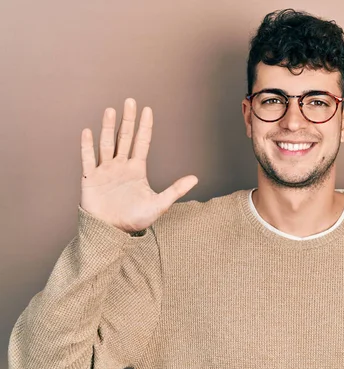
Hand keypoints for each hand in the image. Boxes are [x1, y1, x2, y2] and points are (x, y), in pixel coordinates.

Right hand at [80, 98, 197, 233]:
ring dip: (108, 128)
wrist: (113, 232)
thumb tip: (196, 178)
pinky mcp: (91, 179)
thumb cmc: (135, 219)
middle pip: (124, 138)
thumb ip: (176, 190)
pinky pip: (88, 159)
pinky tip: (88, 132)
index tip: (147, 109)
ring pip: (107, 144)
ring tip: (111, 110)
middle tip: (130, 101)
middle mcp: (121, 166)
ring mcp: (105, 171)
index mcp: (136, 169)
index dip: (144, 126)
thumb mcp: (159, 204)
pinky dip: (87, 146)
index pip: (142, 142)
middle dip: (128, 120)